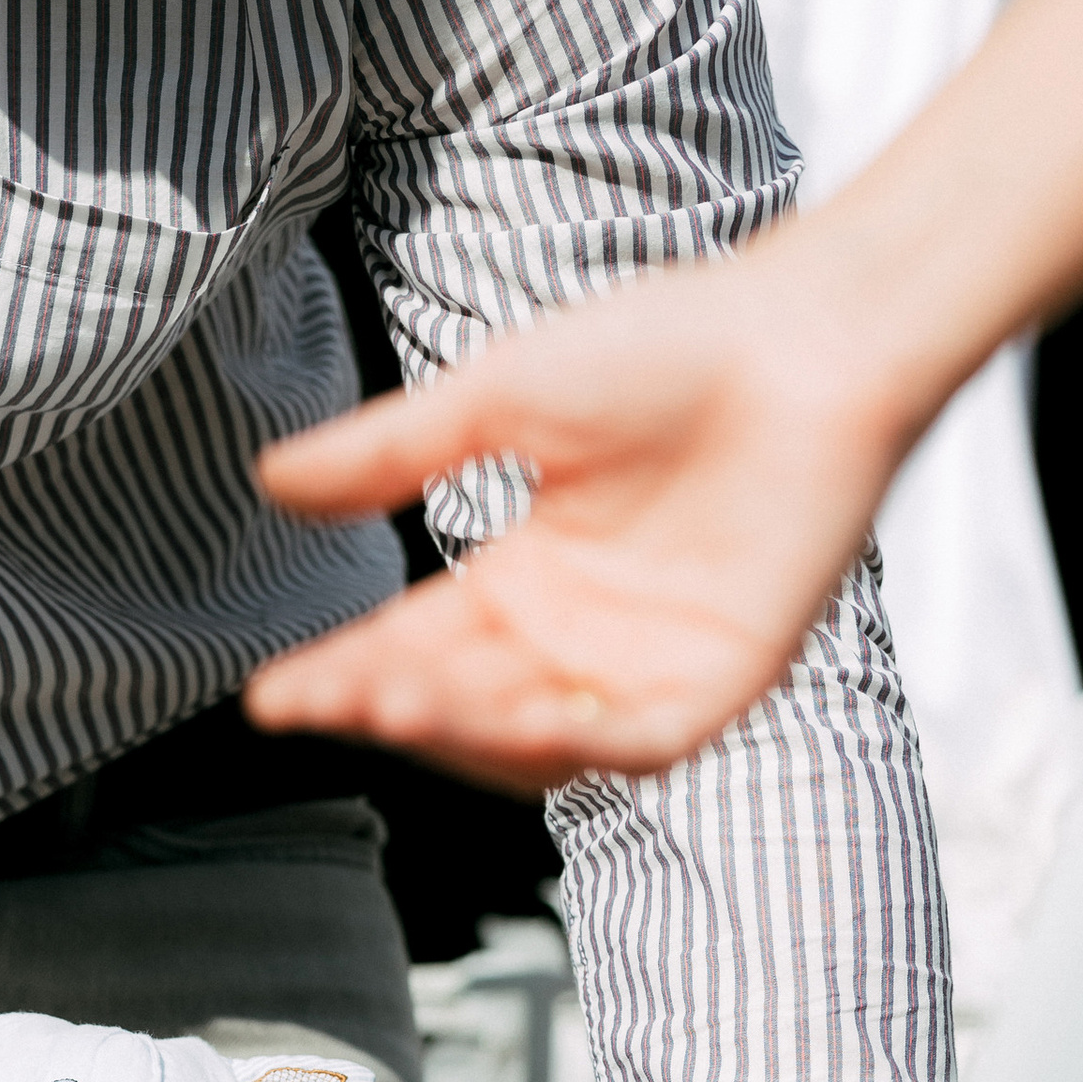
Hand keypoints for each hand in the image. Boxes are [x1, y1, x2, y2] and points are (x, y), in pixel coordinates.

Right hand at [244, 0, 1082, 793]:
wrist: (810, 338)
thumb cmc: (672, 345)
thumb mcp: (502, 394)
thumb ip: (393, 451)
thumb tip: (273, 481)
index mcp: (526, 578)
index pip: (414, 645)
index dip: (343, 674)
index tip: (271, 696)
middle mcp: (578, 637)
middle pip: (459, 701)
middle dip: (386, 705)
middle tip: (320, 699)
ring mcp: (646, 669)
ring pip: (530, 739)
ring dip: (459, 729)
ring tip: (392, 701)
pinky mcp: (719, 688)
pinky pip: (627, 743)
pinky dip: (569, 740)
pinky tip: (513, 719)